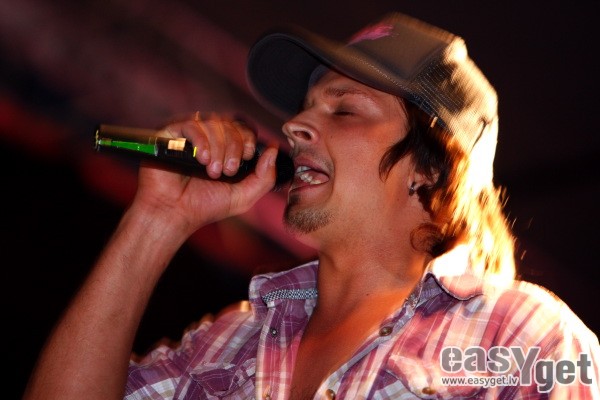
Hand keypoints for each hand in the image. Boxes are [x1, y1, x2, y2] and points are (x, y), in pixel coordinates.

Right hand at [131, 113, 277, 235]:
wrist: (174, 214)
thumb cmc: (205, 205)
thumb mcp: (244, 196)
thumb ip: (264, 177)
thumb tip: (273, 149)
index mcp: (225, 148)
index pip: (243, 129)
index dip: (248, 139)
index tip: (246, 157)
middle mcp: (208, 137)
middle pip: (231, 124)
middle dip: (234, 147)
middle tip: (228, 171)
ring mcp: (189, 133)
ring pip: (214, 122)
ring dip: (219, 147)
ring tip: (212, 171)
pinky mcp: (170, 133)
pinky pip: (192, 124)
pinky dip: (202, 141)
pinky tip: (202, 160)